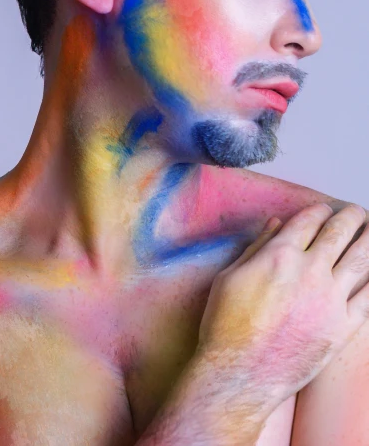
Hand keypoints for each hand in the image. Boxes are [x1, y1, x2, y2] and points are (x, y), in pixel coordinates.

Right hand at [196, 203, 368, 416]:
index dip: (319, 210)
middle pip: (339, 233)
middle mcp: (309, 271)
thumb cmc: (226, 324)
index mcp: (280, 254)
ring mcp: (330, 300)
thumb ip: (258, 247)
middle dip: (351, 217)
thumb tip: (276, 224)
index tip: (324, 209)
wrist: (240, 374)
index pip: (309, 220)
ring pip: (361, 259)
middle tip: (358, 212)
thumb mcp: (230, 276)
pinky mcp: (342, 327)